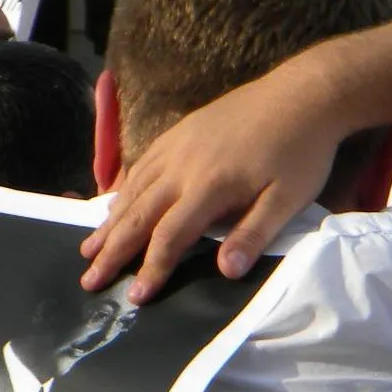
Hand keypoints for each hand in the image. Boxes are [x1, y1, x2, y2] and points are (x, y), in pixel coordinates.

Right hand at [81, 64, 342, 299]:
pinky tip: (116, 202)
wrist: (302, 94)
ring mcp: (178, 144)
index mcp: (209, 185)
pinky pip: (142, 163)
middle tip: (88, 279)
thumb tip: (226, 272)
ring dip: (110, 221)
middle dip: (111, 249)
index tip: (135, 297)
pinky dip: (124, 188)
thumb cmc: (301, 152)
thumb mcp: (288, 199)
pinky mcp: (181, 130)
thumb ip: (253, 234)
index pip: (169, 235)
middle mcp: (182, 164)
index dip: (151, 268)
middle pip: (139, 214)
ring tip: (90, 247)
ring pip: (134, 188)